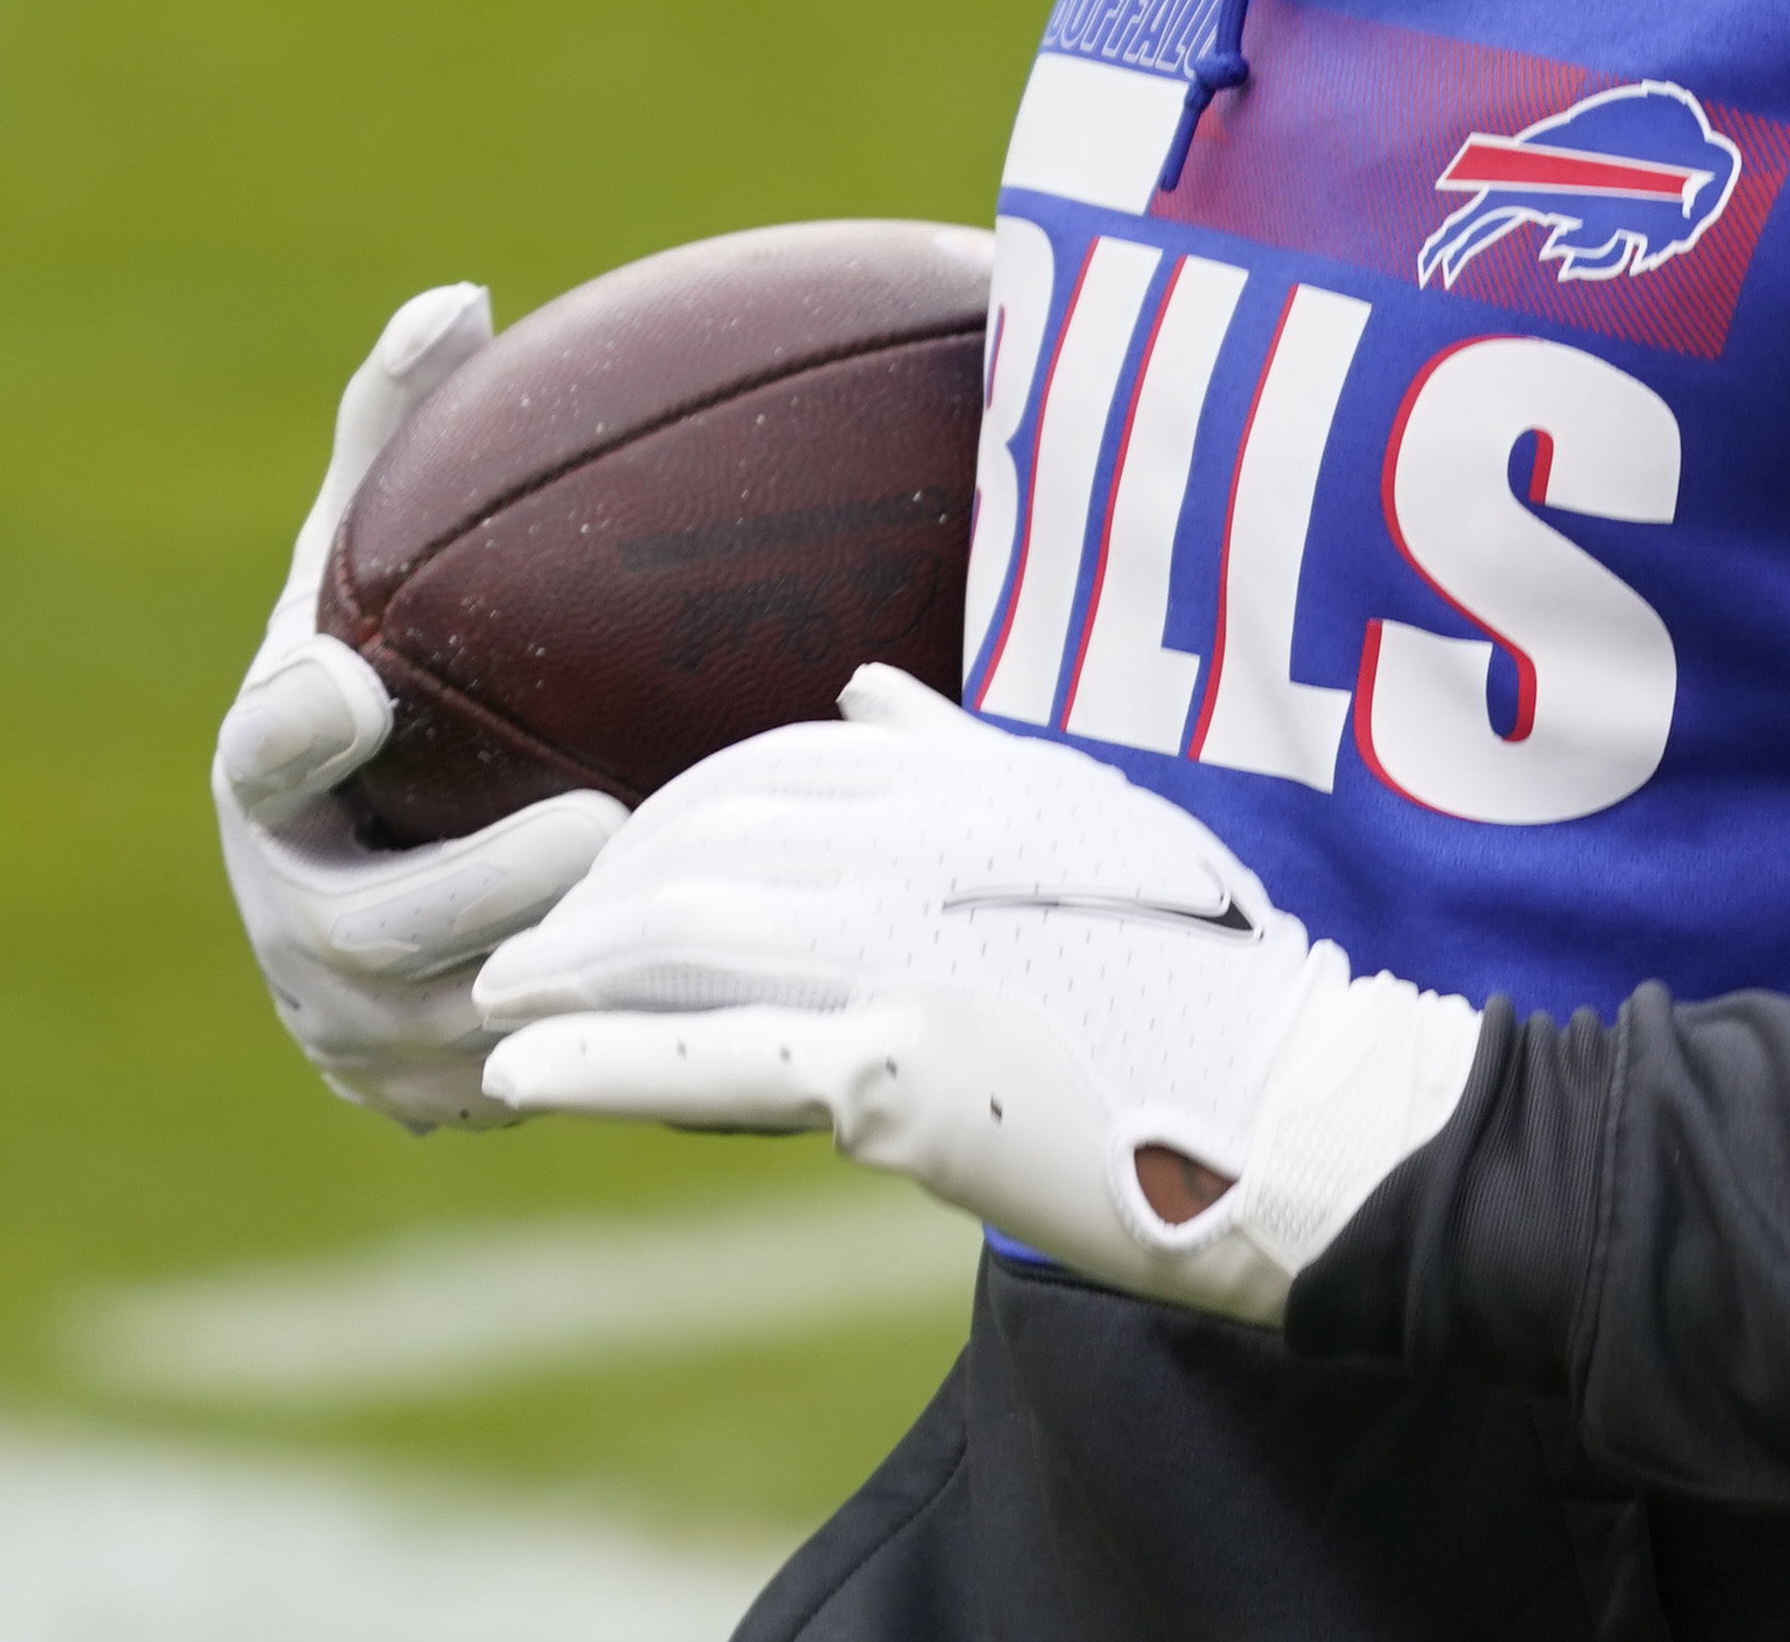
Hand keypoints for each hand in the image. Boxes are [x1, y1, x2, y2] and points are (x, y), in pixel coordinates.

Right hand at [213, 281, 625, 1129]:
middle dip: (474, 888)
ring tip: (697, 913)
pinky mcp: (445, 1102)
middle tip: (594, 822)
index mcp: (269, 789)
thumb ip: (399, 446)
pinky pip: (540, 1079)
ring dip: (571, 977)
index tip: (346, 677)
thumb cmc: (392, 691)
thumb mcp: (374, 574)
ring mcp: (363, 1035)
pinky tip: (741, 998)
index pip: (257, 759)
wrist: (387, 882)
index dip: (292, 728)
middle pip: (372, 929)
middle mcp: (296, 926)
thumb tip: (458, 297)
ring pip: (469, 1029)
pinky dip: (624, 1043)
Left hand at [475, 666, 1484, 1329]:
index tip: (617, 859)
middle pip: (706, 839)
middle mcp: (924, 849)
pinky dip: (601, 1063)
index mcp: (970, 784)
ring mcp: (908, 956)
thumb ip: (961, 754)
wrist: (1294, 1104)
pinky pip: (716, 1060)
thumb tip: (864, 686)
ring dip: (570, 963)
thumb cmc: (1207, 974)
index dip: (672, 810)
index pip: (769, 766)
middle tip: (532, 936)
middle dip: (601, 884)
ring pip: (688, 932)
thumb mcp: (1089, 823)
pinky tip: (520, 1069)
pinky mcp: (901, 1074)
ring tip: (494, 997)